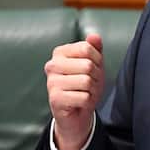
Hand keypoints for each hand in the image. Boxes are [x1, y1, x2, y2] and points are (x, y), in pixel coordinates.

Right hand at [46, 33, 103, 149]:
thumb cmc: (84, 86)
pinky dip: (87, 102)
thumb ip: (94, 48)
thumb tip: (94, 36)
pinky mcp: (55, 98)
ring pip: (86, 81)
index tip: (93, 69)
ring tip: (85, 93)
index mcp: (60, 53)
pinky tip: (80, 103)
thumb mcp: (94, 64)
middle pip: (87, 65)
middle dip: (95, 77)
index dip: (97, 60)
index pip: (87, 48)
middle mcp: (52, 65)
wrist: (76, 113)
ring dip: (92, 90)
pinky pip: (84, 97)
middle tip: (89, 85)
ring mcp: (52, 82)